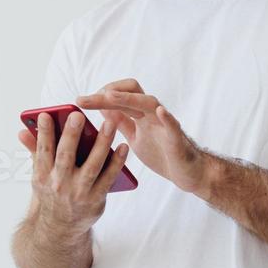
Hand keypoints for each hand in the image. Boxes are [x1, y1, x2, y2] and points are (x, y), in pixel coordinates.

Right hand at [17, 109, 130, 236]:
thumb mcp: (40, 175)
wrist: (61, 228)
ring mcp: (79, 193)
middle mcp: (60, 184)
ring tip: (110, 124)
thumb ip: (35, 151)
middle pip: (66, 156)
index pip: (43, 151)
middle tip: (77, 116)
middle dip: (71, 136)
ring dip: (101, 143)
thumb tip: (22, 131)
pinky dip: (117, 162)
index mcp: (43, 176)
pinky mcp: (96, 199)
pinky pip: (109, 178)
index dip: (44, 133)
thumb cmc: (52, 193)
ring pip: (92, 165)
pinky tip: (123, 146)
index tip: (46, 115)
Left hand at [75, 79, 209, 194]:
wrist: (186, 173)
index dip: (101, 95)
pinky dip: (168, 117)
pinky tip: (160, 112)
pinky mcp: (177, 139)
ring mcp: (165, 124)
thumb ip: (121, 122)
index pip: (120, 95)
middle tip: (83, 100)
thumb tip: (101, 108)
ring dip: (129, 98)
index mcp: (140, 114)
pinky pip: (173, 125)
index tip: (81, 102)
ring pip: (149, 103)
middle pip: (131, 93)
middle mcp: (152, 114)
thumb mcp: (134, 137)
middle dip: (106, 94)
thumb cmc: (161, 153)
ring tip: (109, 96)